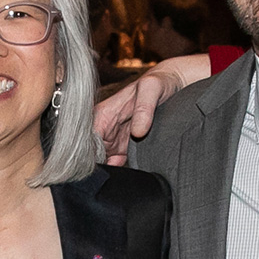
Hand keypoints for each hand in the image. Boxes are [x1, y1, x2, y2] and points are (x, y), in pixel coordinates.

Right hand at [94, 54, 209, 164]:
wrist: (171, 84)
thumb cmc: (159, 82)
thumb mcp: (152, 88)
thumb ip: (144, 109)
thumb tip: (138, 132)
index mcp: (103, 114)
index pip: (86, 140)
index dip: (90, 155)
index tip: (103, 165)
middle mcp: (104, 128)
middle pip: (91, 154)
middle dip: (97, 166)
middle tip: (111, 175)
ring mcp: (113, 139)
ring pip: (101, 160)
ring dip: (106, 169)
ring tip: (119, 175)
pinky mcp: (123, 147)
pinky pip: (114, 163)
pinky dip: (116, 170)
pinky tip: (127, 172)